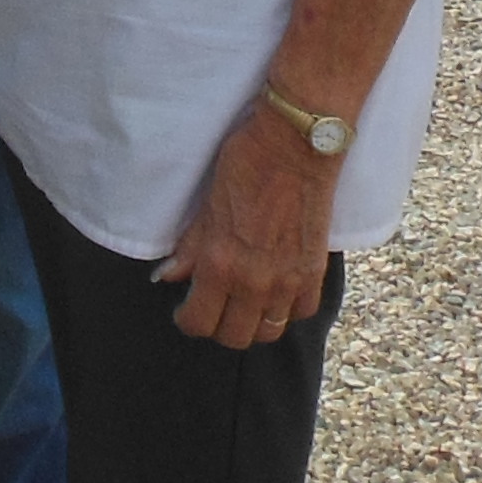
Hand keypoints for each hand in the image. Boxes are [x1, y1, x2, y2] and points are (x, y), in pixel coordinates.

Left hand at [157, 104, 340, 347]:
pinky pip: (301, 312)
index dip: (187, 321)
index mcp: (220, 264)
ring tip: (243, 303)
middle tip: (213, 306)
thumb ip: (190, 248)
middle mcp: (254, 281)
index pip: (199, 322)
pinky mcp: (314, 272)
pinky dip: (287, 309)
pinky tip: (275, 292)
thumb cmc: (246, 164)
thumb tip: (167, 276)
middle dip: (217, 327)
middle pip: (234, 337)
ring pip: (268, 332)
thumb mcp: (207, 205)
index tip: (185, 310)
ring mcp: (288, 281)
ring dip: (252, 323)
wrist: (296, 144)